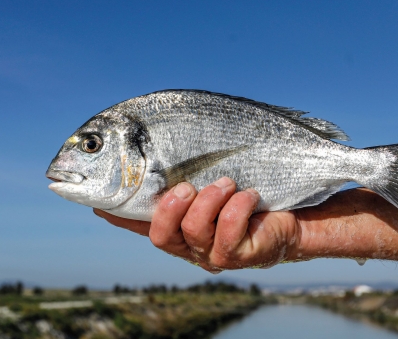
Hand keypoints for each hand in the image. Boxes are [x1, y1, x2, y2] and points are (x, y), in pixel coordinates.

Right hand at [94, 177, 300, 272]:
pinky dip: (237, 207)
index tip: (97, 203)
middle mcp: (192, 244)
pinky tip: (250, 195)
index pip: (141, 223)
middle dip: (168, 208)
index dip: (118, 215)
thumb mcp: (216, 172)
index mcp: (180, 225)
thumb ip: (187, 167)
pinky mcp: (242, 255)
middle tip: (184, 185)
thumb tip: (151, 141)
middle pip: (162, 236)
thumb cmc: (254, 187)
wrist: (299, 213)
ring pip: (194, 230)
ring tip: (227, 182)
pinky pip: (228, 234)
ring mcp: (216, 253)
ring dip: (209, 200)